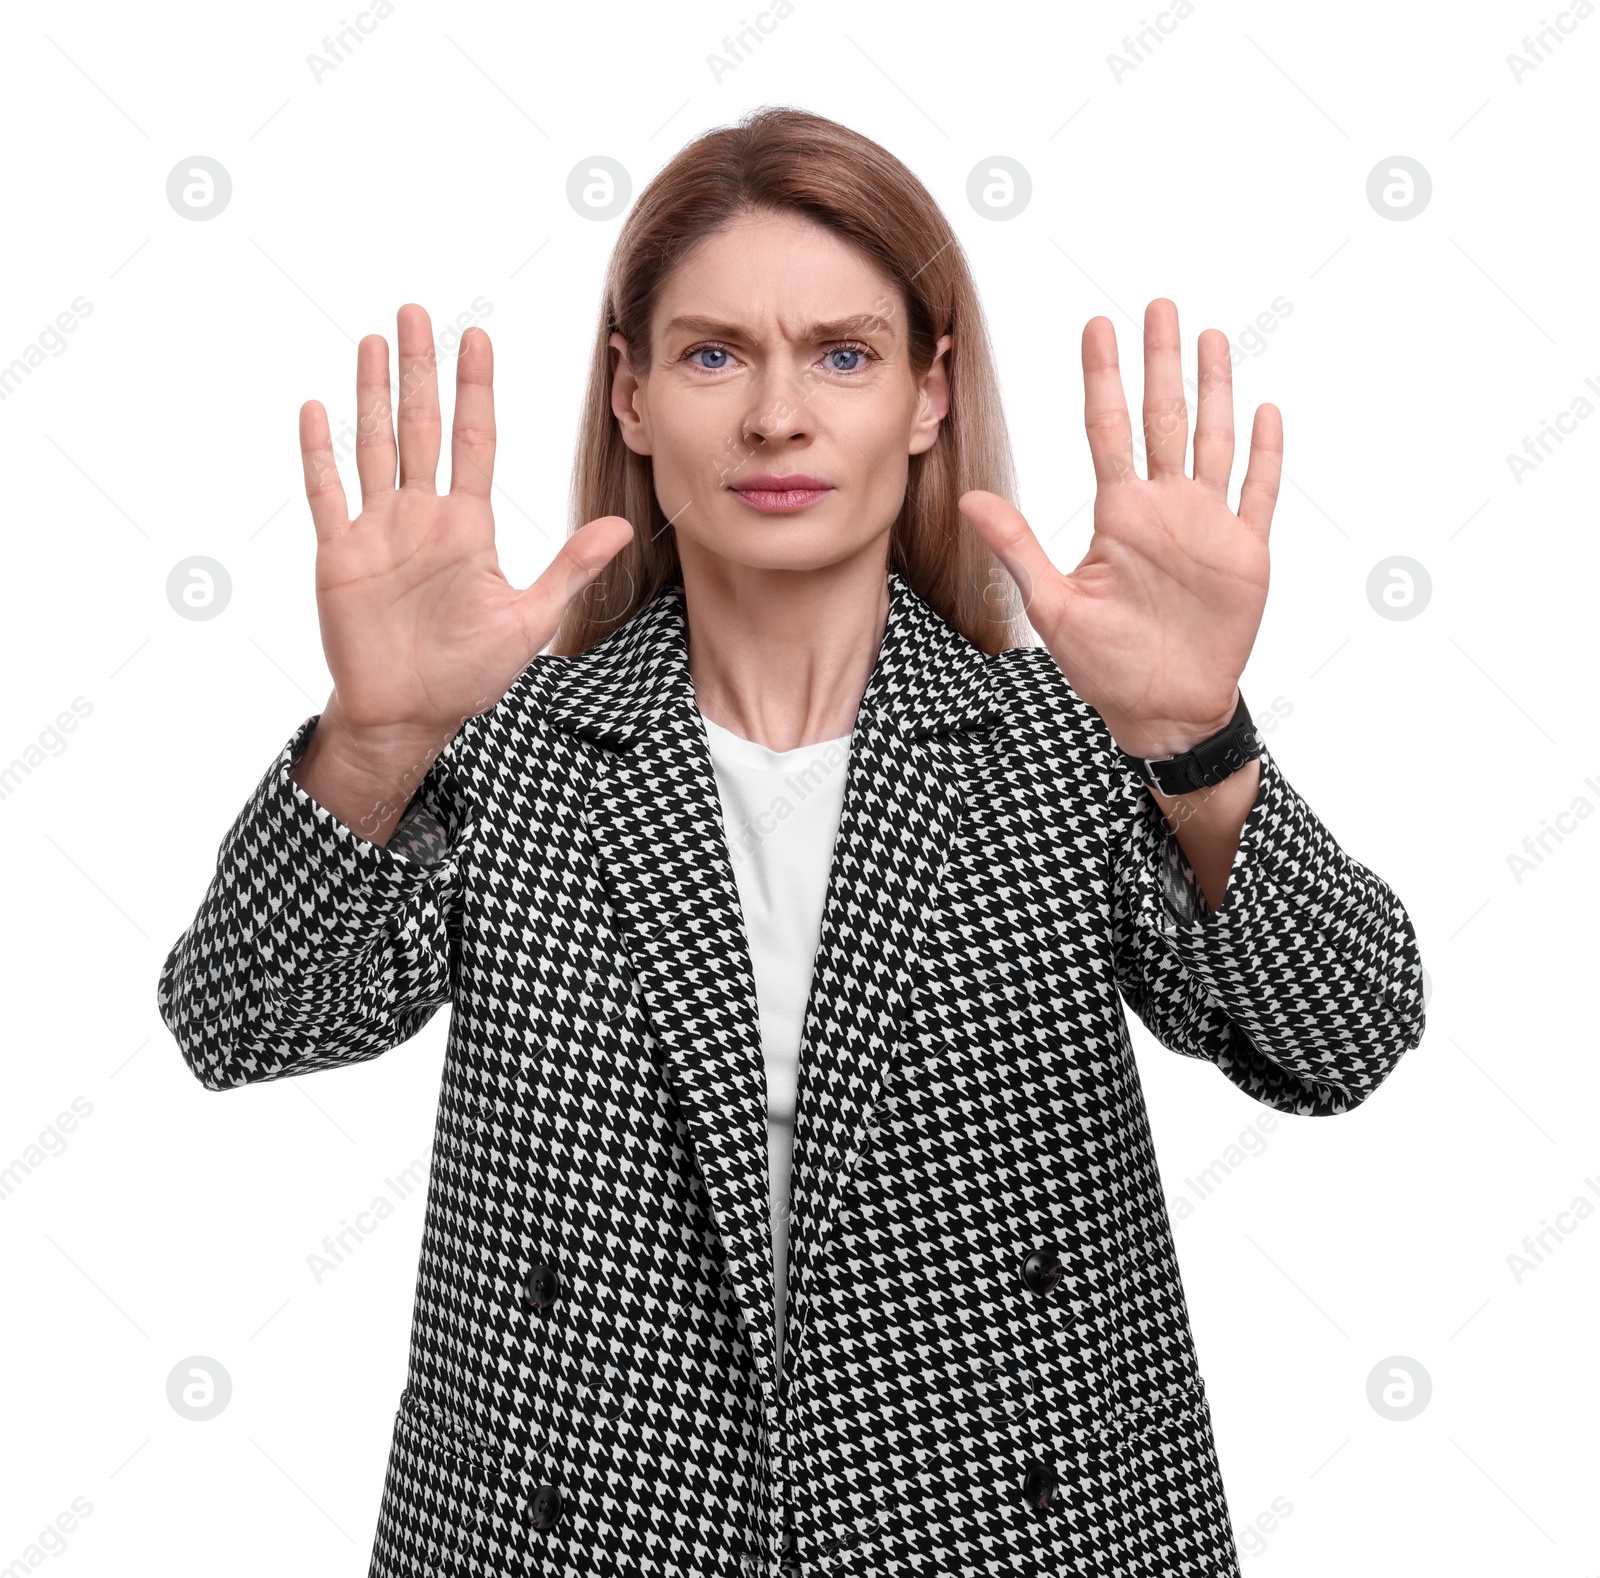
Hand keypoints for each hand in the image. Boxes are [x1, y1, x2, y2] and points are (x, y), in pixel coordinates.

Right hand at [297, 303, 632, 765]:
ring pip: (373, 445)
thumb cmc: (467, 673)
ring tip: (375, 340)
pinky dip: (320, 452)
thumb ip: (569, 569)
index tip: (478, 339)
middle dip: (420, 370)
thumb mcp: (529, 619)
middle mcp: (422, 518)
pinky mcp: (339, 554)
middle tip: (417, 311)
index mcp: (467, 527)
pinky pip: (327, 493)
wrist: (408, 715)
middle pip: (420, 427)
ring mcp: (377, 532)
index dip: (475, 390)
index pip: (474, 441)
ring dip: (373, 393)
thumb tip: (621, 527)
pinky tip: (318, 407)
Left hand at [960, 298, 1277, 762]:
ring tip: (1210, 337)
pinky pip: (1258, 492)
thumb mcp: (1053, 605)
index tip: (1098, 325)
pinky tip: (1265, 410)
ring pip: (1213, 440)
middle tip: (1159, 305)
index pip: (1108, 428)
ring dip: (1214, 390)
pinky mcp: (1245, 552)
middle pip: (1164, 417)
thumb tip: (970, 499)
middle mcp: (1164, 509)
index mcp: (1119, 515)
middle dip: (1161, 362)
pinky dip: (1264, 453)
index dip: (1103, 377)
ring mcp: (1207, 526)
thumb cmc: (1107, 665)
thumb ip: (1017, 548)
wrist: (1162, 709)